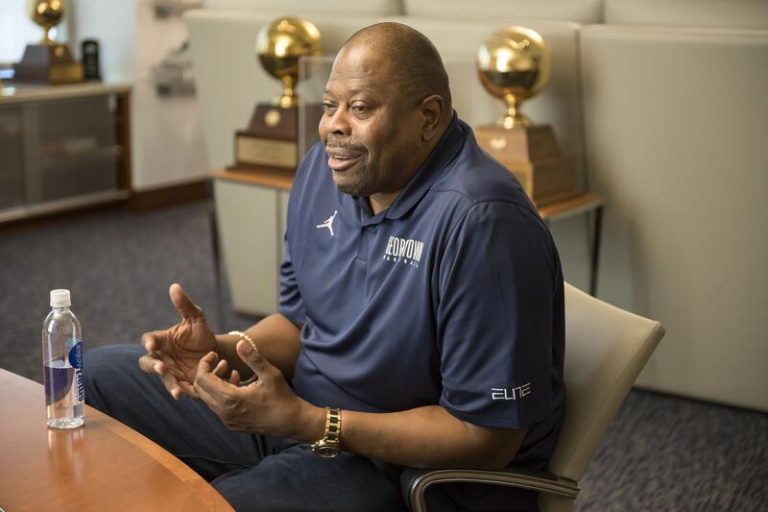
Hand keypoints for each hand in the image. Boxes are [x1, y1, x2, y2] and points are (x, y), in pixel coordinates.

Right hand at [138, 283, 216, 399]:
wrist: (217, 352)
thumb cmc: (201, 334)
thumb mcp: (196, 318)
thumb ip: (185, 305)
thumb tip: (175, 286)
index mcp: (162, 341)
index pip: (150, 340)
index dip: (149, 342)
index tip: (152, 345)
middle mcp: (162, 359)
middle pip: (149, 364)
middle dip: (154, 366)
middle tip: (162, 367)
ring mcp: (172, 373)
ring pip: (165, 381)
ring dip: (170, 385)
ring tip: (177, 391)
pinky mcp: (184, 386)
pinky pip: (183, 389)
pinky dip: (187, 391)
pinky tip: (191, 394)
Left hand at [194, 340, 320, 438]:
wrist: (291, 421)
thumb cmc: (282, 397)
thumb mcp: (270, 374)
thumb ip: (253, 358)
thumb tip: (240, 342)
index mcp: (230, 399)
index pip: (202, 379)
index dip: (204, 363)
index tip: (215, 354)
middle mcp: (224, 412)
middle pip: (200, 390)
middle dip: (207, 372)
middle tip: (222, 361)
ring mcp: (227, 420)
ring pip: (208, 399)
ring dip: (215, 383)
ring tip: (231, 370)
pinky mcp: (232, 424)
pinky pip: (217, 407)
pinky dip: (221, 393)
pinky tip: (237, 384)